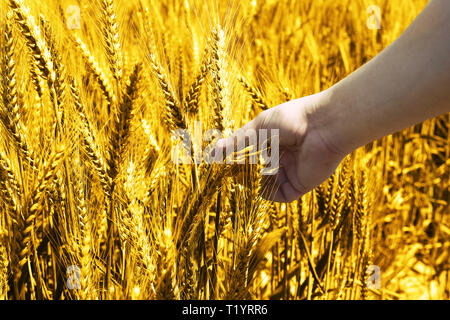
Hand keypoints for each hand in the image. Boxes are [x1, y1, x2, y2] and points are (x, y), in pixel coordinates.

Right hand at [215, 91, 346, 202]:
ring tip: (240, 180)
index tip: (220, 164)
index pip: (250, 155)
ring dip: (253, 185)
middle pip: (257, 172)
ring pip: (266, 185)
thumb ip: (237, 142)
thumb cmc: (291, 119)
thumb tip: (212, 152)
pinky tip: (258, 186)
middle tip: (227, 175)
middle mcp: (281, 158)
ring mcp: (290, 172)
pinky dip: (267, 194)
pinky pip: (280, 195)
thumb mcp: (259, 127)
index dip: (236, 160)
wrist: (323, 125)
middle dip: (242, 174)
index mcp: (273, 141)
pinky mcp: (300, 184)